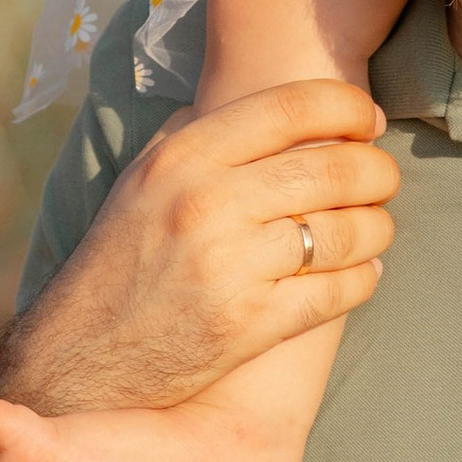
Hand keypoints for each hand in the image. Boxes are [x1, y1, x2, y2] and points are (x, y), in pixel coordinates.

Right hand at [0, 80, 397, 421]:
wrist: (77, 357)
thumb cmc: (121, 259)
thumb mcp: (145, 178)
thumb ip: (205, 135)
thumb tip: (282, 104)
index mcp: (183, 157)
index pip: (293, 107)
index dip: (350, 108)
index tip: (369, 122)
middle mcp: (205, 204)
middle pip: (333, 169)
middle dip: (377, 172)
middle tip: (384, 179)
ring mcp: (228, 267)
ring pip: (344, 231)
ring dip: (377, 228)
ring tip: (377, 228)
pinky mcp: (248, 325)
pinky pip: (337, 291)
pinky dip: (365, 279)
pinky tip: (366, 273)